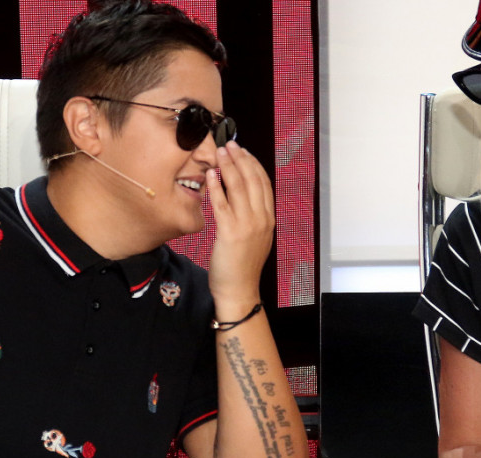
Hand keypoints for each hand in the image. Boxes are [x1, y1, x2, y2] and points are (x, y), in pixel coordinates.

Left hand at [206, 141, 274, 305]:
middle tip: (229, 144)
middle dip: (241, 158)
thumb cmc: (243, 266)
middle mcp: (261, 219)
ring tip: (220, 152)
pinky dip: (217, 186)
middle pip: (253, 180)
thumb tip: (244, 197)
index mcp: (269, 219)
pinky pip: (223, 203)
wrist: (239, 290)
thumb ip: (253, 217)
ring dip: (229, 166)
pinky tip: (211, 174)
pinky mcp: (230, 232)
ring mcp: (247, 225)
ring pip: (239, 187)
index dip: (253, 163)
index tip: (243, 151)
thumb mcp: (256, 238)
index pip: (263, 183)